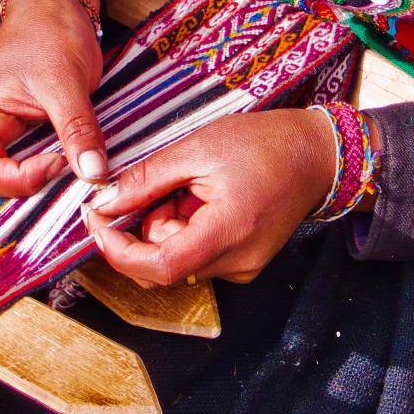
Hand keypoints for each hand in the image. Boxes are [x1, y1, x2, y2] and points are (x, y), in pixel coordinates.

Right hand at [0, 0, 105, 196]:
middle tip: (74, 169)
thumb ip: (77, 129)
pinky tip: (82, 159)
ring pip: (20, 178)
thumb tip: (94, 174)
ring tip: (81, 165)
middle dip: (35, 187)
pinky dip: (61, 166)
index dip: (21, 180)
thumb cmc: (47, 31)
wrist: (55, 4)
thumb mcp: (64, 81)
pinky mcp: (32, 132)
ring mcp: (10, 134)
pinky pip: (40, 162)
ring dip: (50, 180)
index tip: (60, 160)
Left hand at [81, 109, 337, 286]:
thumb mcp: (196, 150)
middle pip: (163, 265)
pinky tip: (204, 200)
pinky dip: (186, 230)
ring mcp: (243, 267)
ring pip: (178, 260)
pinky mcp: (244, 264)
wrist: (315, 155)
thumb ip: (146, 180)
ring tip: (192, 187)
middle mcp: (237, 262)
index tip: (98, 222)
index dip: (119, 250)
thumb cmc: (263, 145)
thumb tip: (106, 203)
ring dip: (168, 226)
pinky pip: (196, 256)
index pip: (159, 266)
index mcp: (228, 233)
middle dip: (148, 227)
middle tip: (164, 186)